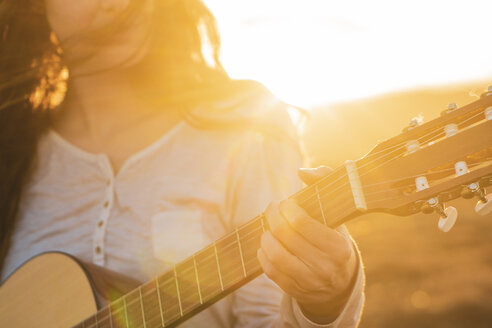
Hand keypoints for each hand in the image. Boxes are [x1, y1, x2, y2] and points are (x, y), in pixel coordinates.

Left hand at [257, 166, 357, 322]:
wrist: (339, 283)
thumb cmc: (334, 238)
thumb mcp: (337, 214)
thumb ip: (324, 184)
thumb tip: (302, 172)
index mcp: (338, 247)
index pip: (302, 223)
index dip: (286, 209)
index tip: (285, 203)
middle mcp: (325, 267)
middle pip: (286, 236)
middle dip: (272, 217)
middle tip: (271, 208)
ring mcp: (310, 282)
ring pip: (276, 255)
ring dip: (266, 236)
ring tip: (268, 227)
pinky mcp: (295, 291)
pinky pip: (271, 271)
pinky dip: (263, 254)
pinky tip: (266, 244)